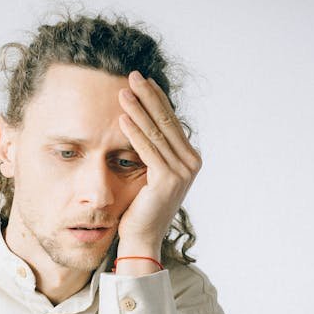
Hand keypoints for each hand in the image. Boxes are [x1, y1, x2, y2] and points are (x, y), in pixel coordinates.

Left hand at [116, 71, 201, 256]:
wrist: (141, 238)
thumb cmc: (140, 208)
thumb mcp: (150, 173)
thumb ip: (153, 151)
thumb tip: (143, 124)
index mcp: (189, 159)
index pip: (171, 122)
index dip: (157, 99)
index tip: (143, 80)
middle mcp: (191, 163)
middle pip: (166, 121)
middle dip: (149, 96)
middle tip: (133, 74)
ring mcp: (182, 172)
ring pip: (157, 132)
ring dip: (139, 109)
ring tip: (123, 90)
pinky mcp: (167, 180)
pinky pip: (148, 150)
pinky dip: (135, 132)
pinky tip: (123, 117)